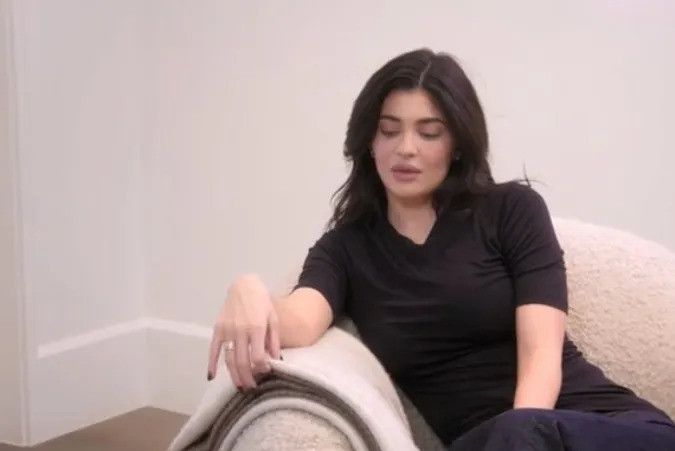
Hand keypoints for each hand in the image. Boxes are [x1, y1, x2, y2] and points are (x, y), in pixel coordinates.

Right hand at [207, 274, 280, 388]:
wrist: (245, 285)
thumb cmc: (262, 302)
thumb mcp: (273, 319)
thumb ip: (274, 340)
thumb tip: (277, 360)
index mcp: (256, 328)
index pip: (258, 356)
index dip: (262, 369)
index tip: (265, 374)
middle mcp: (240, 331)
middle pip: (242, 361)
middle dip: (247, 378)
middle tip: (252, 387)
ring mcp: (227, 330)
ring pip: (228, 359)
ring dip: (233, 375)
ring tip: (239, 386)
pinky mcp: (217, 328)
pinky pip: (213, 349)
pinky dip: (211, 363)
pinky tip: (211, 375)